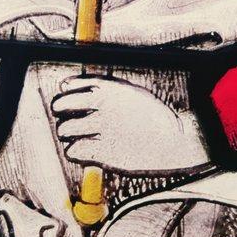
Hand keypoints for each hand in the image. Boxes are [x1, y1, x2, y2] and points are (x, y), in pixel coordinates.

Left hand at [51, 75, 210, 173]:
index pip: (72, 85)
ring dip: (65, 132)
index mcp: (110, 90)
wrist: (175, 141)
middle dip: (61, 112)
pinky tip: (79, 150)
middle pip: (63, 106)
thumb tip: (80, 88)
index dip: (65, 93)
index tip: (63, 97)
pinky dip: (74, 151)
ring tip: (70, 135)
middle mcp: (103, 107)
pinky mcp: (104, 151)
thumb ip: (107, 91)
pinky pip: (75, 150)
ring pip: (66, 128)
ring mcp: (102, 129)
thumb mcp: (132, 94)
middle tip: (65, 118)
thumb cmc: (154, 118)